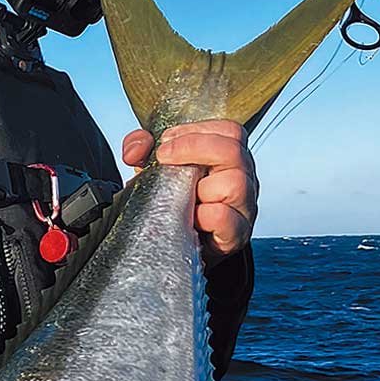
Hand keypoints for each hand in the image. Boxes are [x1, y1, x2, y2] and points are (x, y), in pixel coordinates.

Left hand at [121, 120, 257, 267]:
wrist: (178, 248)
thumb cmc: (174, 205)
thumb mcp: (156, 171)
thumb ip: (142, 150)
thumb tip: (135, 149)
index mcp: (229, 159)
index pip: (229, 131)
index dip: (195, 132)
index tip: (165, 144)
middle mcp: (243, 179)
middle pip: (233, 150)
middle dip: (193, 148)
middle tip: (164, 159)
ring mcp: (244, 207)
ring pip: (234, 183)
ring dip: (199, 187)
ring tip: (182, 198)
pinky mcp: (237, 234)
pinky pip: (225, 217)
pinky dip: (204, 216)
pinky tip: (191, 221)